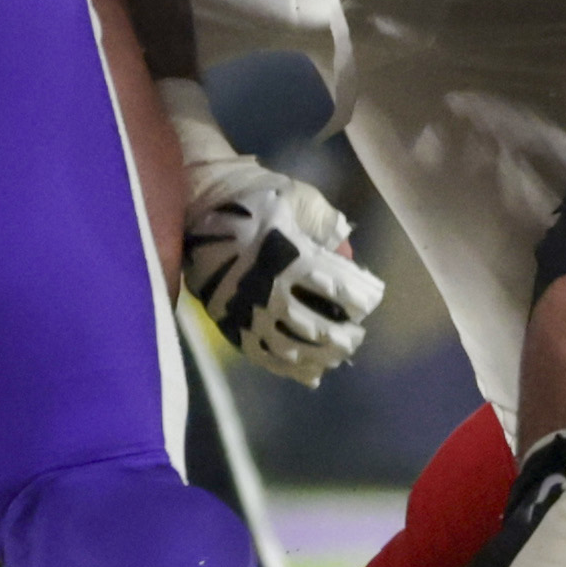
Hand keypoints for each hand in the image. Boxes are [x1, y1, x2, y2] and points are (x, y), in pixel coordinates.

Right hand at [164, 88, 383, 381]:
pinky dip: (288, 368)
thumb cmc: (253, 196)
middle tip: (355, 336)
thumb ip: (328, 225)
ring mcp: (248, 311)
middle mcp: (272, 291)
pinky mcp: (229, 322)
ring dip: (320, 356)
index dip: (360, 302)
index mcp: (293, 258)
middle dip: (344, 337)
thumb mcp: (297, 197)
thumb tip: (349, 255)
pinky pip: (263, 355)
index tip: (368, 303)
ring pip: (293, 349)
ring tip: (335, 356)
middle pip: (319, 329)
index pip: (340, 292)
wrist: (197, 201)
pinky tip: (305, 370)